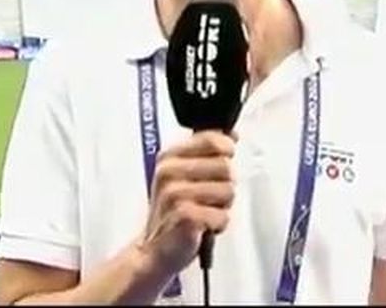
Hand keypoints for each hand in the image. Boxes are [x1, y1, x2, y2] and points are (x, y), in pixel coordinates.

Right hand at [137, 130, 235, 276]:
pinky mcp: (185, 215)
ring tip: (203, 212)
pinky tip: (202, 226)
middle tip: (207, 198)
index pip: (213, 139)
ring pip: (228, 191)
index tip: (223, 159)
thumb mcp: (183, 175)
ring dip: (222, 207)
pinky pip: (223, 215)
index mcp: (169, 157)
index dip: (226, 150)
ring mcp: (176, 193)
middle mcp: (169, 172)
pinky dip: (218, 225)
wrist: (155, 250)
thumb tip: (231, 135)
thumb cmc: (172, 213)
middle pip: (226, 166)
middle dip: (224, 186)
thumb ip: (206, 153)